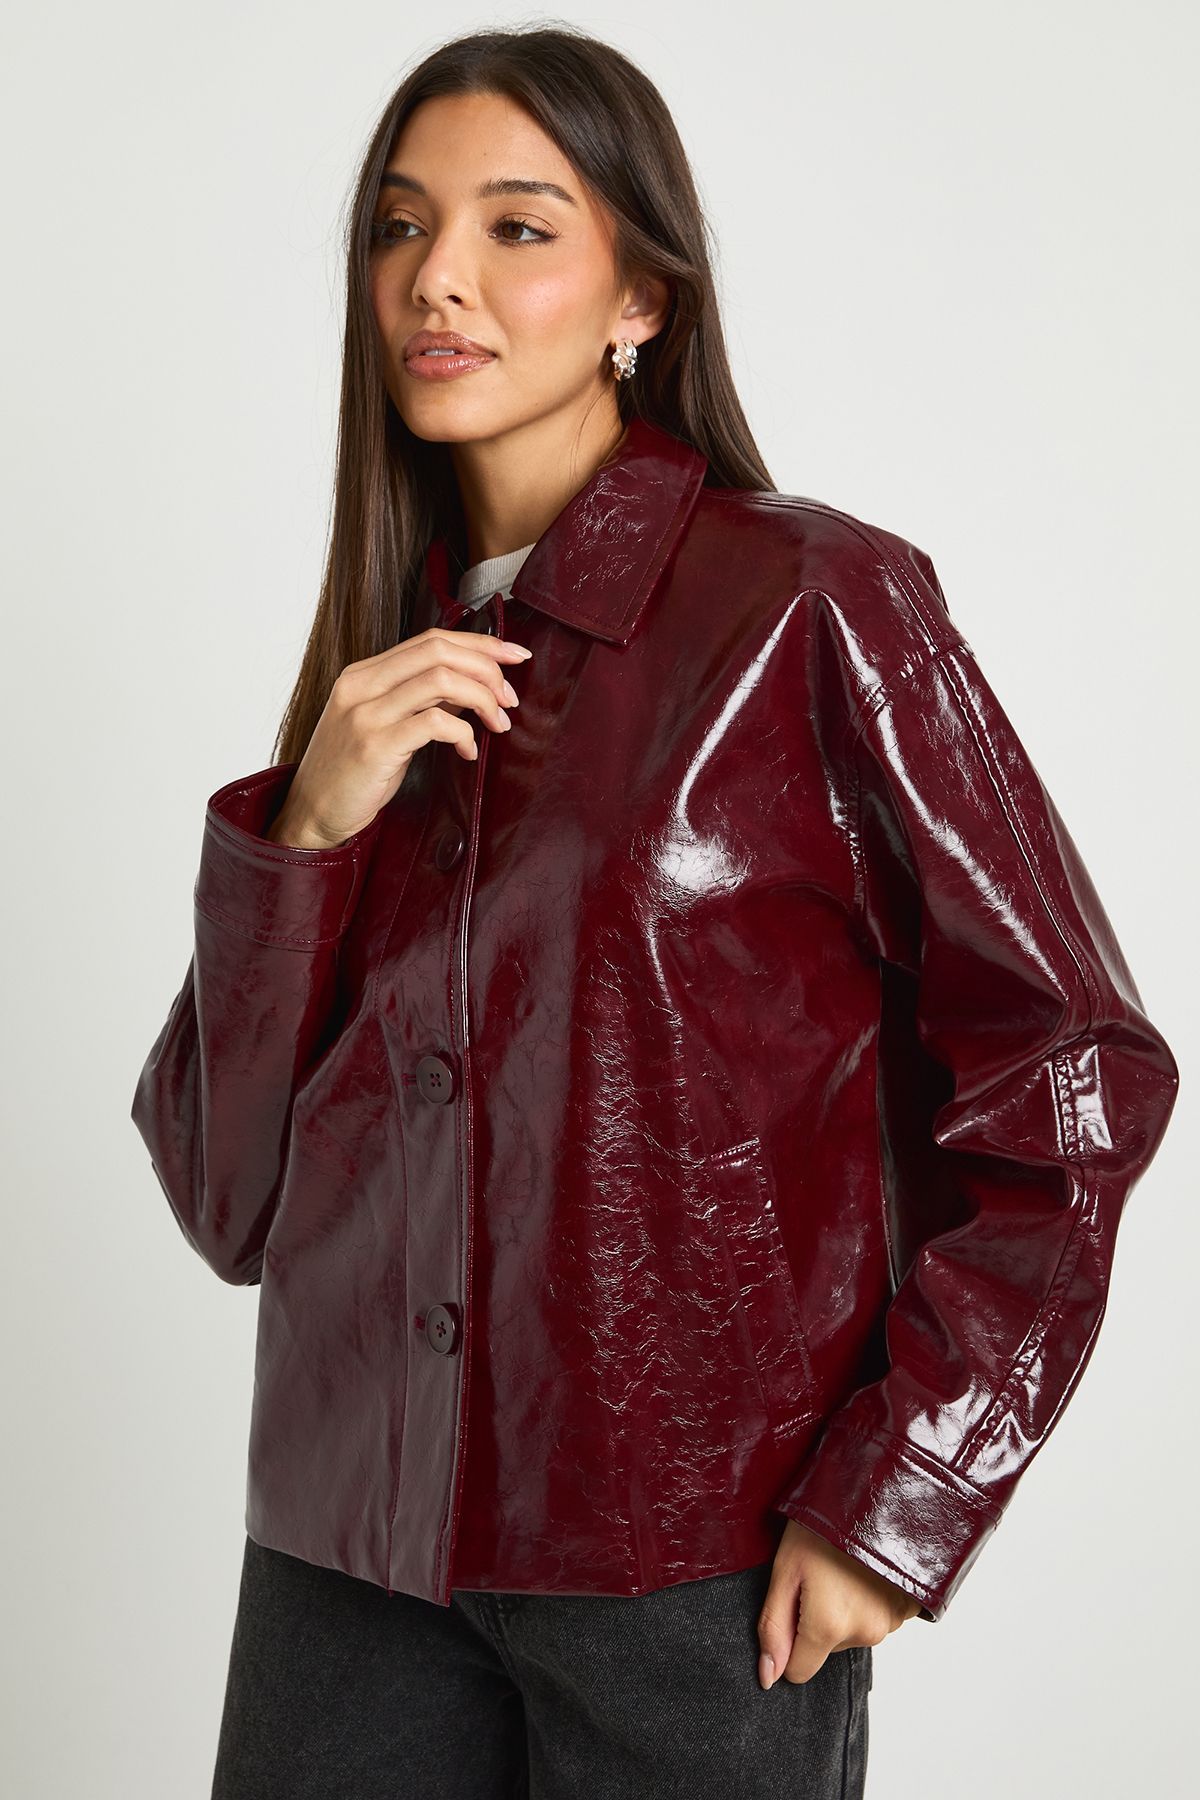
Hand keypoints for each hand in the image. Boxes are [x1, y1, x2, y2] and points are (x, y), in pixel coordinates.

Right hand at [267, 625, 533, 848]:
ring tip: (498, 725)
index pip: (431, 639)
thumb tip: (473, 685)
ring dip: (482, 700)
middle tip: (510, 698)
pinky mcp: (375, 745)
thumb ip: (421, 699)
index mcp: (364, 674)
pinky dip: (464, 735)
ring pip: (441, 680)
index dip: (480, 644)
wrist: (311, 815)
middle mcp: (362, 685)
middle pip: (439, 650)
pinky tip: (468, 753)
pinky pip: (435, 723)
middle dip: (488, 668)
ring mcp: (366, 713)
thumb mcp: (384, 724)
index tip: (515, 656)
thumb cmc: (353, 773)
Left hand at [757, 1520, 920, 1686]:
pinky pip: (877, 1619)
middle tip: (820, 1574)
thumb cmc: (821, 1525)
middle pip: (826, 1648)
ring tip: (844, 1568)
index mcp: (829, 1626)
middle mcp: (866, 1633)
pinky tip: (865, 1571)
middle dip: (817, 1619)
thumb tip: (768, 1677)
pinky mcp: (909, 1608)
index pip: (798, 1671)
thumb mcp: (785, 1569)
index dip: (788, 1641)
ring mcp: (891, 1621)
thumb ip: (773, 1628)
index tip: (793, 1602)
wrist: (872, 1490)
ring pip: (852, 1633)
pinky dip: (868, 1601)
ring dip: (845, 1609)